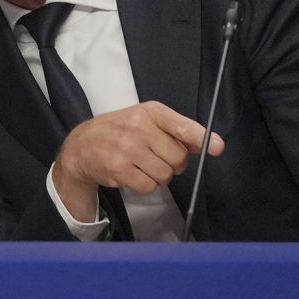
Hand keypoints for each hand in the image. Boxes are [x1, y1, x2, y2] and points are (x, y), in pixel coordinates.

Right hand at [52, 101, 224, 221]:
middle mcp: (138, 127)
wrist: (81, 146)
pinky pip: (149, 186)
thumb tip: (208, 144)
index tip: (217, 148)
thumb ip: (176, 131)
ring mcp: (127, 148)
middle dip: (173, 163)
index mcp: (150, 112)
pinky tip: (132, 173)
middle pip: (178, 157)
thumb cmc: (119, 131)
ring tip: (141, 165)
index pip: (181, 126)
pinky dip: (145, 184)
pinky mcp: (119, 169)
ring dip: (159, 176)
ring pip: (165, 174)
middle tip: (156, 158)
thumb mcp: (145, 121)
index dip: (202, 138)